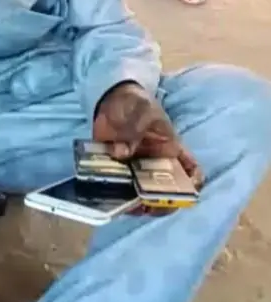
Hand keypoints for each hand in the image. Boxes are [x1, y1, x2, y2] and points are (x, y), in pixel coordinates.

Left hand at [93, 82, 203, 211]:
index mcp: (171, 150)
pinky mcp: (115, 168)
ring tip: (127, 204)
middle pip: (165, 192)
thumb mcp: (140, 110)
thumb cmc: (135, 102)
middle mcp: (156, 165)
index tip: (183, 193)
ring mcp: (135, 169)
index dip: (192, 185)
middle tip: (147, 204)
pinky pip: (117, 188)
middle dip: (159, 203)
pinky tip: (109, 198)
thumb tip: (121, 153)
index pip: (191, 171)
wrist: (110, 97)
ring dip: (135, 202)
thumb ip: (133, 130)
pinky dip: (114, 195)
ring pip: (141, 194)